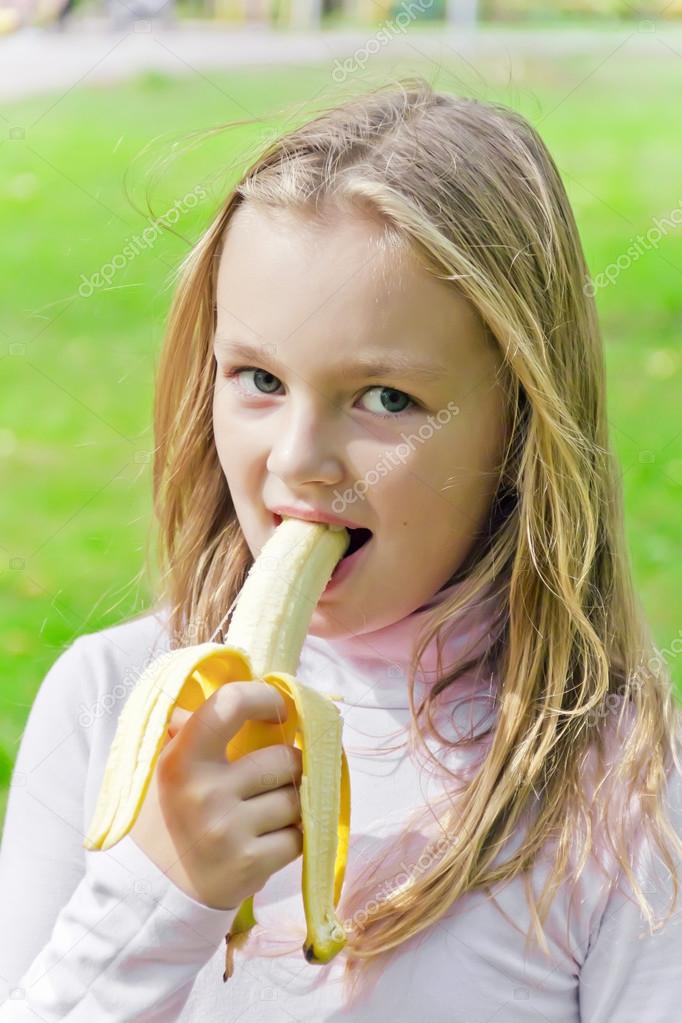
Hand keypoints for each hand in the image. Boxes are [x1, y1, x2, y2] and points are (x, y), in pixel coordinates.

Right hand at [129, 681, 302, 909]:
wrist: (151, 896)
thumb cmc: (164, 820)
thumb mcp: (163, 769)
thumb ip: (187, 727)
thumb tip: (217, 685)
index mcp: (182, 760)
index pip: (231, 704)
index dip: (264, 698)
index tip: (279, 709)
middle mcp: (205, 792)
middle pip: (284, 759)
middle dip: (289, 765)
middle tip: (275, 776)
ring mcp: (229, 830)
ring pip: (297, 799)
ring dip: (292, 804)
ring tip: (267, 812)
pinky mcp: (251, 865)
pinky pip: (299, 837)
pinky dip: (293, 837)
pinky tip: (268, 840)